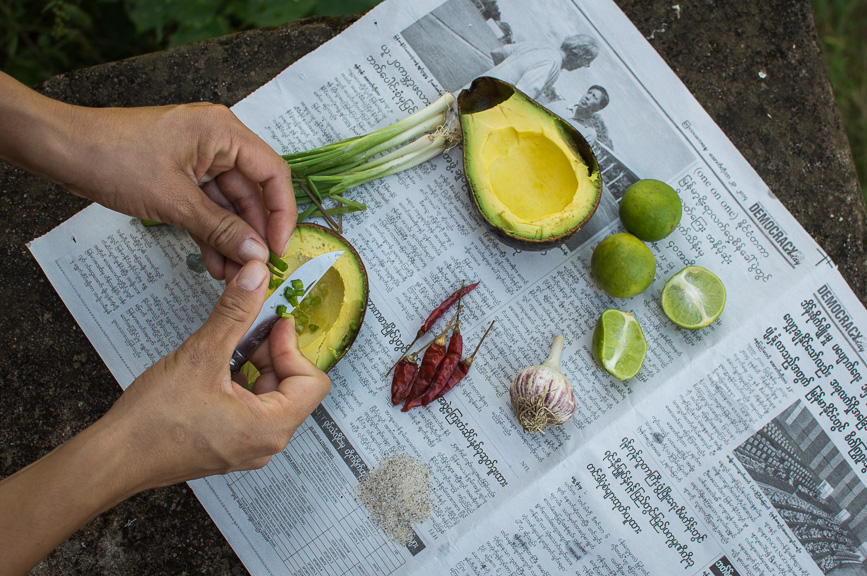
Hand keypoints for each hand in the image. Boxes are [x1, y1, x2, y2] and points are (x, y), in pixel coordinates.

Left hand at [0, 71, 294, 280]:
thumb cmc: (113, 158)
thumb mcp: (172, 199)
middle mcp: (218, 141)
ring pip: (229, 204)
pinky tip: (213, 262)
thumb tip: (257, 254)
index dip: (281, 214)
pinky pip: (207, 206)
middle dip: (253, 233)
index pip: (272, 174)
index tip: (279, 249)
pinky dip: (211, 232)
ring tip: (232, 274)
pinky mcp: (182, 174)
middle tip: (255, 269)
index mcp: (223, 132)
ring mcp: (200, 158)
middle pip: (253, 192)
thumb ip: (219, 228)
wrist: (61, 150)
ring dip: (232, 239)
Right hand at [0, 260, 328, 572]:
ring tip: (225, 346)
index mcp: (269, 429)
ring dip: (254, 364)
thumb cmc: (153, 421)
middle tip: (246, 329)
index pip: (312, 382)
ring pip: (270, 394)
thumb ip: (235, 312)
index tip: (273, 324)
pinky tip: (214, 366)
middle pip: (293, 386)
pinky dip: (239, 381)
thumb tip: (257, 277)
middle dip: (271, 353)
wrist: (113, 458)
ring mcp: (247, 447)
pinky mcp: (229, 444)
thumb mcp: (200, 355)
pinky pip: (250, 406)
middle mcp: (265, 443)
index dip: (293, 348)